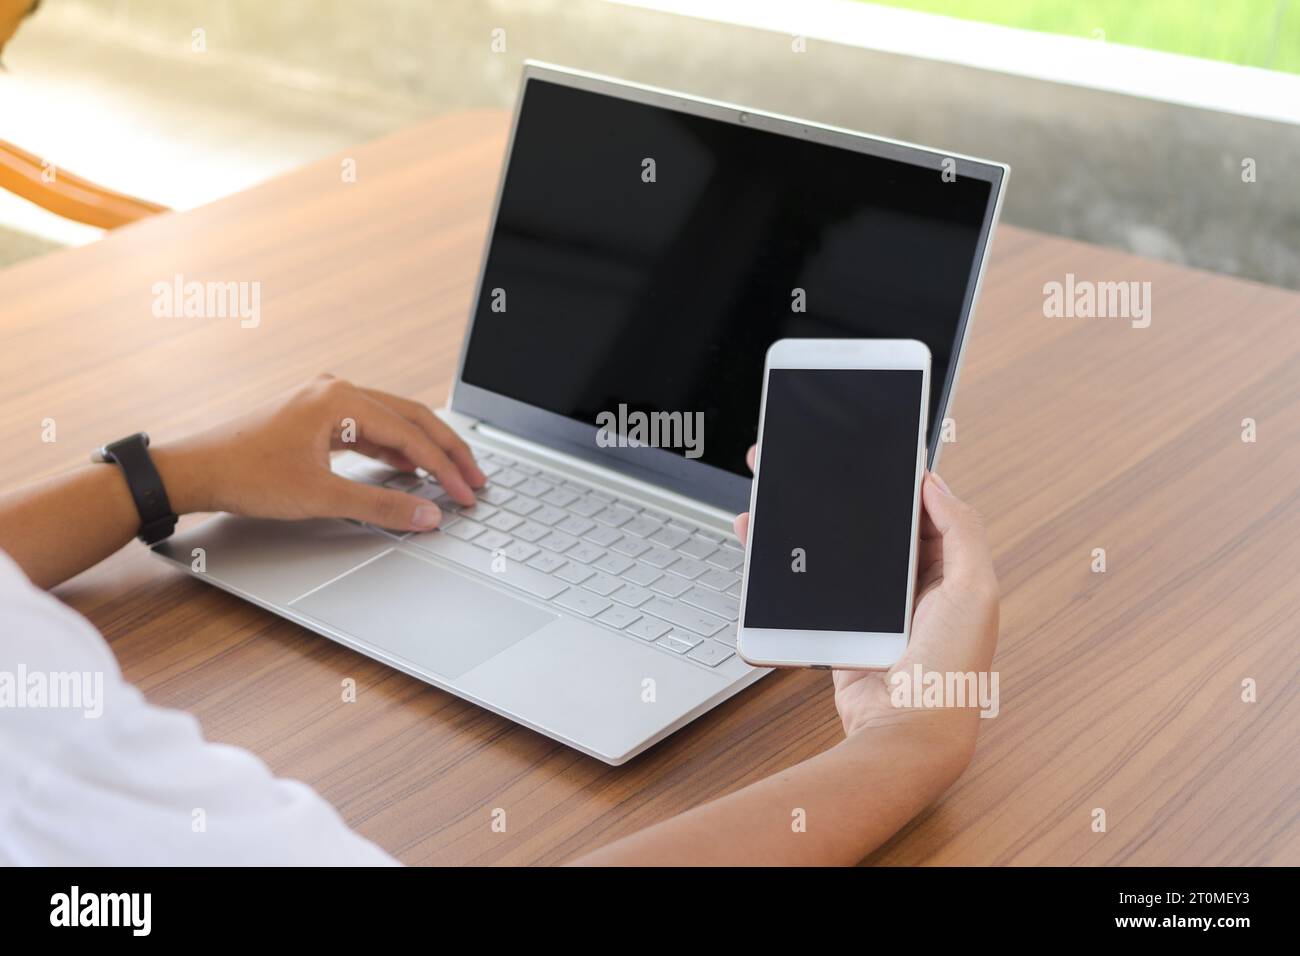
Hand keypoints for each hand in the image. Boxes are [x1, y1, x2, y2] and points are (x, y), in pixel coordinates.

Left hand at [153, 375, 485, 530]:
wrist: (194, 471)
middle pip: (412, 418)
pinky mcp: (317, 417)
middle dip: (448, 451)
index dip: (446, 468)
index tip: (466, 495)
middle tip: (476, 479)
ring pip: (393, 421)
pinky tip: (409, 466)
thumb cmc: (247, 476)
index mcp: (342, 399)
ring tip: (451, 475)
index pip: (412, 434)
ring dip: (423, 449)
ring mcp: (326, 401)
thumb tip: (428, 515)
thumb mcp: (322, 497)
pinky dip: (395, 448)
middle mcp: (337, 390)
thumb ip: (382, 505)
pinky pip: (370, 428)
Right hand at [733, 446, 998, 761]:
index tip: (865, 453)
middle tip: (808, 461)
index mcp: (949, 570)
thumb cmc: (952, 669)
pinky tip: (761, 539)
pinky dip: (785, 562)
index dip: (895, 482)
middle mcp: (913, 586)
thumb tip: (936, 484)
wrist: (907, 731)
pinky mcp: (842, 625)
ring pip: (836, 550)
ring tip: (777, 488)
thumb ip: (962, 530)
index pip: (920, 511)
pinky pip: (811, 585)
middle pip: (872, 525)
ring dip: (806, 522)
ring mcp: (875, 606)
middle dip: (841, 494)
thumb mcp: (975, 590)